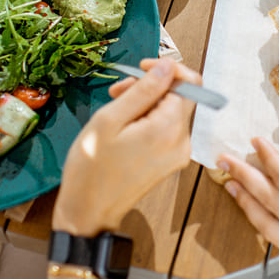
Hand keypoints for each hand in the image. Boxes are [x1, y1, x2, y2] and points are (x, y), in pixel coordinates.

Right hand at [52, 58, 198, 235]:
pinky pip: (166, 129)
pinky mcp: (170, 161)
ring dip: (147, 103)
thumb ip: (143, 90)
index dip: (166, 69)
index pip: (190, 83)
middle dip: (152, 86)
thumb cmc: (92, 168)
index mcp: (168, 130)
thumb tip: (167, 66)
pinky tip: (124, 125)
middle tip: (119, 91)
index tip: (142, 68)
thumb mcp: (110, 120)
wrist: (88, 211)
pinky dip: (148, 120)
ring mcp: (177, 154)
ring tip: (116, 108)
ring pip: (171, 112)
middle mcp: (181, 142)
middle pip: (180, 97)